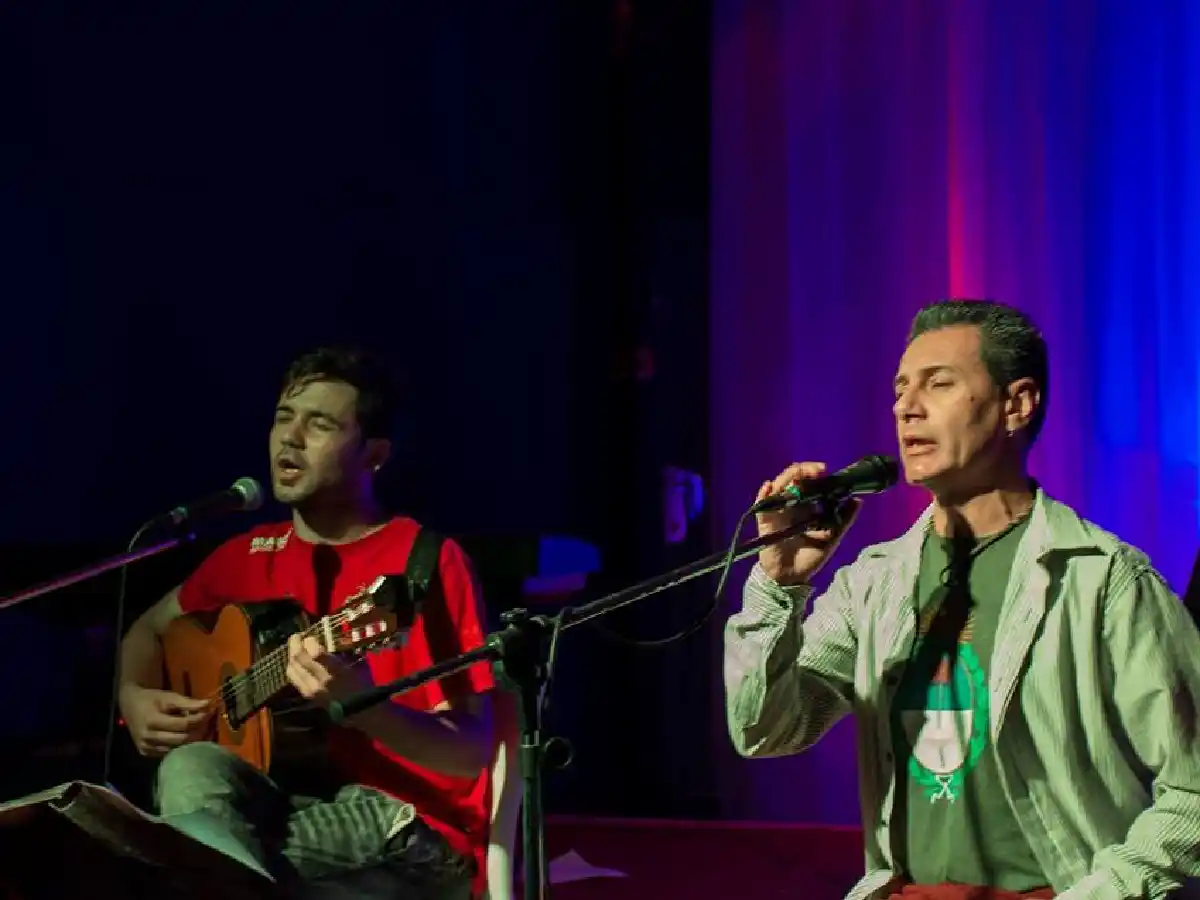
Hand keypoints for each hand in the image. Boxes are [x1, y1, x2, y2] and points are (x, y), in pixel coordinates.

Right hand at [119, 685, 212, 757]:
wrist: (129, 705)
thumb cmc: (150, 699)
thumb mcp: (168, 697)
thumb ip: (187, 702)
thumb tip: (207, 704)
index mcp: (153, 721)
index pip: (182, 724)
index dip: (198, 719)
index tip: (209, 713)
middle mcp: (148, 737)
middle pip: (181, 739)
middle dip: (197, 731)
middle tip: (207, 724)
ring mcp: (146, 747)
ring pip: (176, 748)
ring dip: (190, 741)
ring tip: (199, 731)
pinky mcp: (145, 753)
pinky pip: (167, 753)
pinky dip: (178, 746)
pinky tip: (185, 738)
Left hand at [285, 634, 368, 706]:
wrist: (360, 711)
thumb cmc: (363, 684)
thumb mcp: (357, 665)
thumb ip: (339, 653)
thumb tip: (325, 639)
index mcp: (336, 672)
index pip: (314, 653)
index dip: (309, 641)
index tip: (312, 635)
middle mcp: (320, 681)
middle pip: (298, 658)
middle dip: (295, 643)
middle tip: (298, 636)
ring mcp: (311, 689)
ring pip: (291, 667)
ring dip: (292, 655)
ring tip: (296, 647)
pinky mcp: (306, 695)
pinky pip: (293, 677)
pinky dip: (293, 666)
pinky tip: (297, 661)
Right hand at [755, 461, 860, 584]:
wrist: (791, 578)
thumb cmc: (809, 557)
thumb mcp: (831, 538)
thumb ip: (843, 520)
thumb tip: (858, 500)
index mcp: (807, 506)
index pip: (810, 481)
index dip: (818, 474)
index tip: (828, 472)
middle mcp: (791, 504)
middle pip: (794, 478)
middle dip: (805, 470)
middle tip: (819, 471)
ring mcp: (777, 511)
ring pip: (778, 486)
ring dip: (788, 477)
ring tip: (799, 473)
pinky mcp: (765, 521)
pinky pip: (761, 505)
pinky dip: (763, 494)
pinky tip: (769, 487)